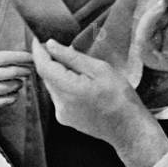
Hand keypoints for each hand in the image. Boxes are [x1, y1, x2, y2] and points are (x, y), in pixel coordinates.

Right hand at [0, 50, 31, 116]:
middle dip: (25, 71)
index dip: (22, 56)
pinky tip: (12, 94)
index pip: (6, 57)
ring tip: (18, 82)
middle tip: (28, 71)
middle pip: (12, 72)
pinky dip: (13, 97)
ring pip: (12, 87)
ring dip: (19, 84)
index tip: (32, 57)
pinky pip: (7, 100)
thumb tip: (12, 50)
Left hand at [31, 39, 167, 166]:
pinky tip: (83, 84)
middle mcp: (60, 104)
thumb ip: (72, 57)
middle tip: (65, 49)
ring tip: (82, 70)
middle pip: (47, 76)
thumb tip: (51, 45)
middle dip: (51, 61)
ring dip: (59, 74)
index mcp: (69, 90)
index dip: (39, 51)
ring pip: (52, 86)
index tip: (38, 38)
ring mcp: (62, 113)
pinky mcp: (65, 118)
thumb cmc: (120, 98)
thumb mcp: (100, 69)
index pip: (43, 66)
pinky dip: (65, 86)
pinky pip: (59, 96)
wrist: (128, 128)